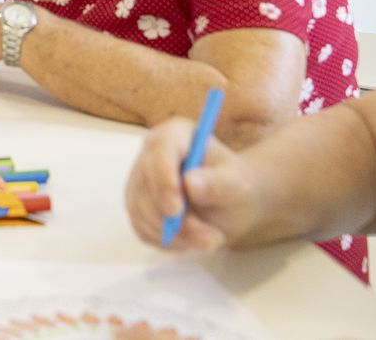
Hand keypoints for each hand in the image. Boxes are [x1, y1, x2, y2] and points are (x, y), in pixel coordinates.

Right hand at [124, 118, 254, 251]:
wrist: (230, 202)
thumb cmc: (236, 186)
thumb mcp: (238, 185)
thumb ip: (219, 183)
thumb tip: (191, 184)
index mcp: (175, 135)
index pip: (160, 152)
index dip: (164, 180)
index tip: (176, 210)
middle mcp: (150, 153)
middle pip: (147, 185)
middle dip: (176, 219)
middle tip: (211, 239)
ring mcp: (139, 179)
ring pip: (142, 210)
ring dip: (175, 234)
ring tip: (210, 239)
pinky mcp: (137, 204)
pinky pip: (142, 227)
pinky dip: (167, 240)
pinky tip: (190, 238)